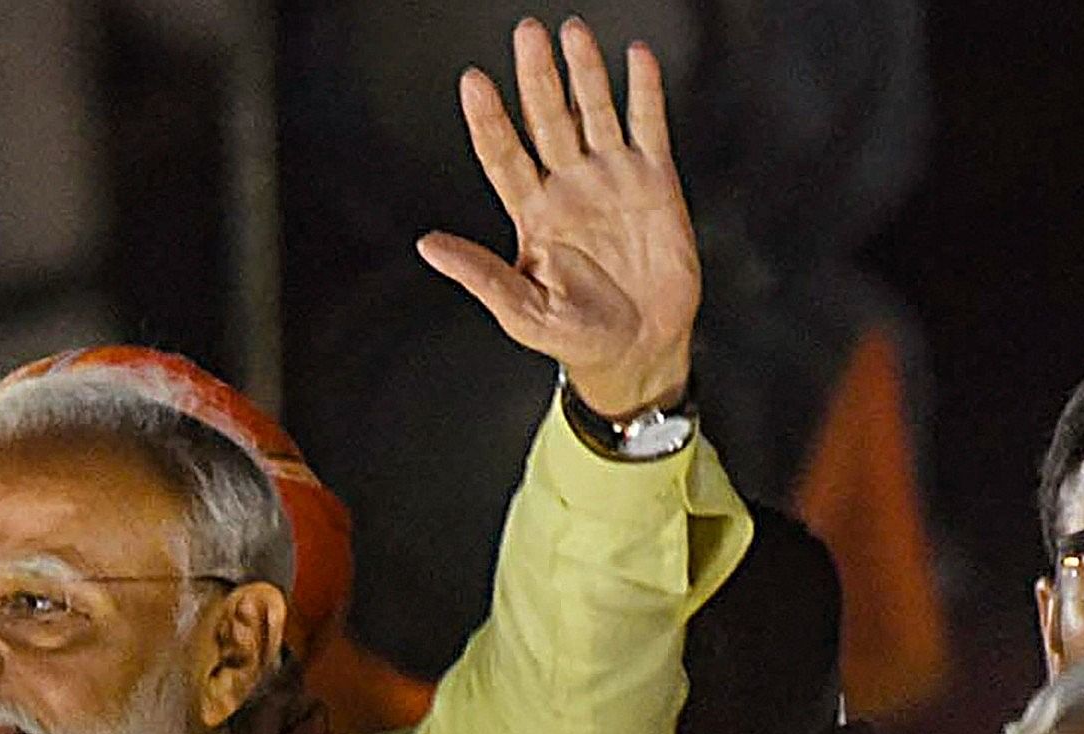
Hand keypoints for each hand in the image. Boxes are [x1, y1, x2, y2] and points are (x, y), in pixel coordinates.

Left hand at [419, 17, 701, 417]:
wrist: (638, 349)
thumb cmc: (575, 335)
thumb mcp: (521, 312)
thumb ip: (480, 275)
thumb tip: (428, 246)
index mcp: (532, 212)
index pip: (503, 154)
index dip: (489, 119)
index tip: (474, 82)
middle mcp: (567, 184)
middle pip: (547, 118)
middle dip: (537, 77)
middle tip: (526, 34)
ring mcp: (611, 177)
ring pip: (594, 111)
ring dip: (584, 72)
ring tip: (573, 33)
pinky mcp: (655, 180)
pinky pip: (648, 126)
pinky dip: (644, 91)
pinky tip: (636, 57)